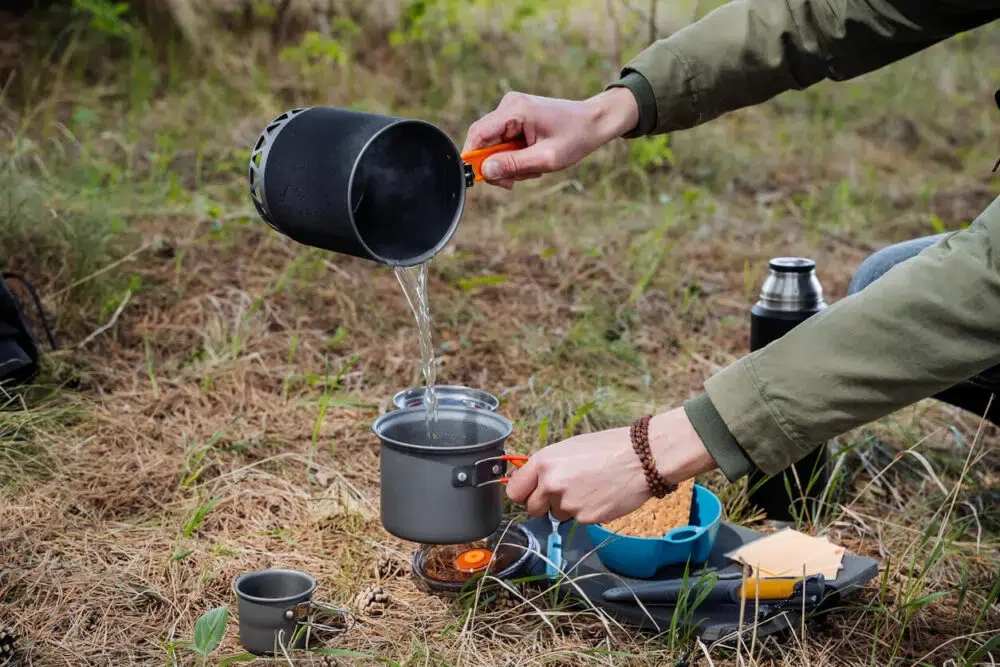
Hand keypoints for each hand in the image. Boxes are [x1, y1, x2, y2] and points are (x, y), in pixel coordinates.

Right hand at [462, 87, 638, 188]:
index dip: (473, 159)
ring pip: (494, 145)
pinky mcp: (515, 116)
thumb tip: (485, 171)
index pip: (478, 134)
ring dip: (509, 163)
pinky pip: (504, 142)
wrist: (594, 122)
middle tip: (515, 181)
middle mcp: (509, 105)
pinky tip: (533, 158)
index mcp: (516, 110)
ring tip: (533, 168)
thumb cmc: (575, 137)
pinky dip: (515, 156)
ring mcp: (512, 109)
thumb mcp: (546, 159)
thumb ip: (514, 165)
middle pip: (484, 142)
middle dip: (497, 165)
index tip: (482, 179)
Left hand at [505, 407, 717, 524]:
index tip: (529, 493)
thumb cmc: (608, 447)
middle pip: (532, 508)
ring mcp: (569, 503)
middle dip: (545, 503)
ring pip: (557, 514)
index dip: (523, 493)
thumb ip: (547, 466)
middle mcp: (551, 484)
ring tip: (589, 488)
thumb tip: (533, 481)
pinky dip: (587, 511)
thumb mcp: (569, 448)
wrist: (641, 458)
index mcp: (544, 462)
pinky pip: (579, 519)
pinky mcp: (586, 518)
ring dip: (568, 507)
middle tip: (565, 491)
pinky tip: (601, 495)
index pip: (514, 491)